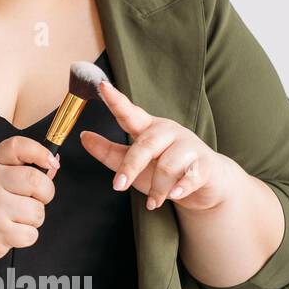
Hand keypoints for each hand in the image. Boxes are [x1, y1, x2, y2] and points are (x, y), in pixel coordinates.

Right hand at [0, 135, 59, 266]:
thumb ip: (25, 169)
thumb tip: (54, 163)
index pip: (17, 147)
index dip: (39, 150)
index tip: (50, 160)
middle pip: (36, 181)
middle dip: (46, 193)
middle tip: (34, 198)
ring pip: (37, 212)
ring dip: (33, 219)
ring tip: (15, 217)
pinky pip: (31, 234)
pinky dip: (25, 236)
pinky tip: (10, 232)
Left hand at [79, 80, 229, 211]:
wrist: (205, 184)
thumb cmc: (164, 170)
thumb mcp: (133, 162)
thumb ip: (108, 151)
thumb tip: (84, 136)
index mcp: (148, 128)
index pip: (129, 112)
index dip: (115, 100)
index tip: (102, 86)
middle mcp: (169, 131)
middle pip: (145, 145)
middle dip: (130, 167)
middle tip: (118, 186)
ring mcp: (189, 146)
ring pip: (167, 165)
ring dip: (157, 188)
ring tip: (153, 201)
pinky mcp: (205, 164)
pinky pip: (191, 175)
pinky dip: (180, 188)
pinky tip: (174, 195)